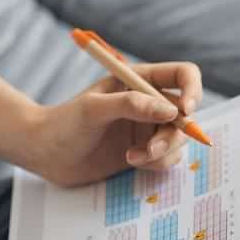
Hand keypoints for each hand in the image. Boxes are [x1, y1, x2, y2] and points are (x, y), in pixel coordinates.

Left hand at [28, 62, 203, 186]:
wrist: (46, 153)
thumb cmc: (64, 123)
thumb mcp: (93, 109)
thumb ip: (130, 105)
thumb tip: (171, 111)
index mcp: (139, 79)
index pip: (183, 75)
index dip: (193, 90)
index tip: (186, 111)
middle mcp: (149, 101)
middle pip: (185, 113)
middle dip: (174, 133)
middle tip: (152, 148)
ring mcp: (147, 127)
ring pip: (179, 139)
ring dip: (163, 152)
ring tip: (134, 158)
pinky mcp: (144, 150)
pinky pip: (168, 157)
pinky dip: (157, 163)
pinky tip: (131, 161)